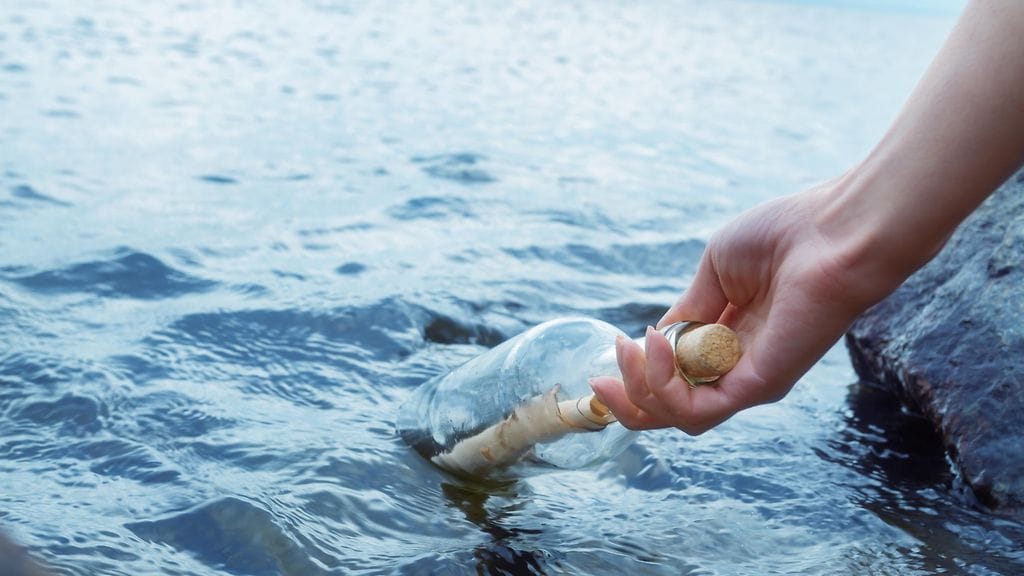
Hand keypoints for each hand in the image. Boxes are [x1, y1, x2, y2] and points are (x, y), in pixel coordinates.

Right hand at [590, 183, 894, 433]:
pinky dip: (666, 386)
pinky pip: (699, 411)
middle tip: (601, 378)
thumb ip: (686, 310)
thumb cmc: (782, 236)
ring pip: (679, 418)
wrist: (833, 231)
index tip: (615, 348)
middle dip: (626, 400)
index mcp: (728, 339)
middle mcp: (738, 367)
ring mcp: (749, 380)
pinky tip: (657, 348)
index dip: (637, 373)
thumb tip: (655, 339)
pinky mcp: (761, 387)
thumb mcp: (714, 270)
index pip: (675, 378)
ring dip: (641, 391)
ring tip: (633, 351)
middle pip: (671, 410)